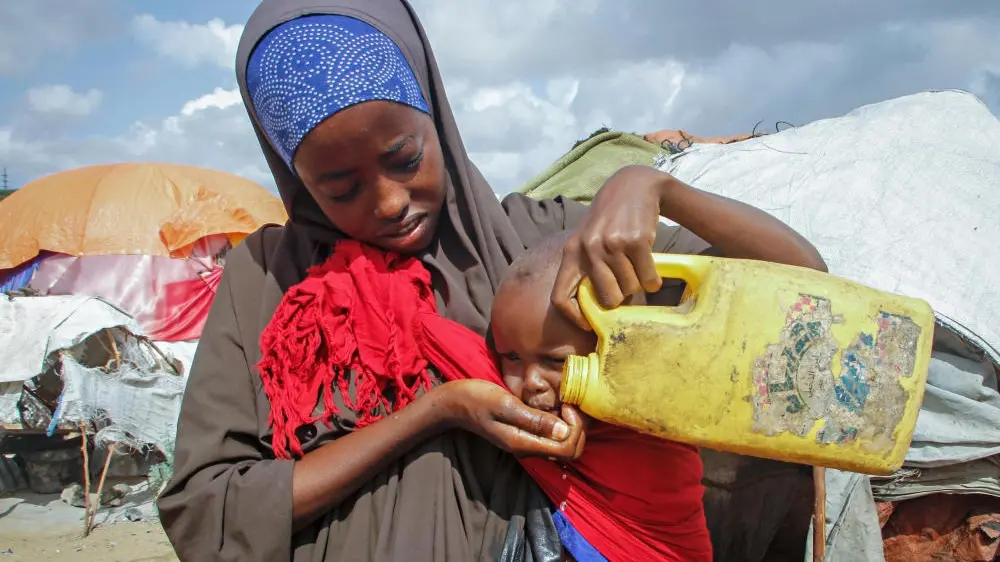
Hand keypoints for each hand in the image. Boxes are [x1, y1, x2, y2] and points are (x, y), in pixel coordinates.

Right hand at [437, 379, 586, 461]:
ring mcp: (526, 443)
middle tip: (570, 403)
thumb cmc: (477, 399)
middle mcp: (528, 448)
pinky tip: (556, 405)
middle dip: (578, 429)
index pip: (567, 450)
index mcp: (523, 443)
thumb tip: (563, 431)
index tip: (567, 405)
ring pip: (562, 445)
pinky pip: (552, 436)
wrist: (454, 404)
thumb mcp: (505, 405)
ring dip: (571, 426)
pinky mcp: (524, 434)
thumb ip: (534, 420)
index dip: (575, 429)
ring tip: (565, 402)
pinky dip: (561, 423)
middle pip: (569, 451)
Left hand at [552, 165, 668, 329]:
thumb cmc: (610, 221)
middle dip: (620, 299)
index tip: (590, 324)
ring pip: (630, 289)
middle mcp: (588, 249)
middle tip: (627, 287)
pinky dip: (653, 280)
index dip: (574, 317)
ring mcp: (612, 244)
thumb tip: (601, 311)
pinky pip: (648, 279)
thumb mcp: (588, 240)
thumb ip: (587, 269)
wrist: (633, 187)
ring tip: (637, 267)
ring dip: (638, 285)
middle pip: (606, 298)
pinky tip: (651, 267)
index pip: (560, 297)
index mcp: (571, 253)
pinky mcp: (636, 241)